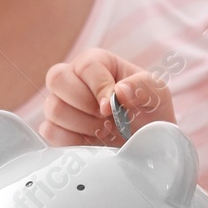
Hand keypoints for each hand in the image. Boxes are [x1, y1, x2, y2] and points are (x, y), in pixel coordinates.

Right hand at [40, 48, 175, 146]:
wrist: (145, 144)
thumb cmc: (149, 112)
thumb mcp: (156, 94)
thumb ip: (143, 86)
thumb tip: (119, 91)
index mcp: (97, 63)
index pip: (86, 66)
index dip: (99, 87)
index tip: (114, 108)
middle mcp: (74, 79)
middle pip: (57, 79)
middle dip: (85, 104)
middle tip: (106, 118)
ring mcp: (61, 104)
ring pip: (54, 108)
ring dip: (83, 124)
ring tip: (105, 131)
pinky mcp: (56, 129)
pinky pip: (51, 132)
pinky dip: (73, 141)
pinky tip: (93, 142)